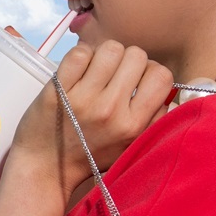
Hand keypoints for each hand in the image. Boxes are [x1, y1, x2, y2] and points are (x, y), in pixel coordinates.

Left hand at [10, 40, 173, 201]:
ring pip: (110, 49)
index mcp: (134, 126)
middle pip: (137, 55)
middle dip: (128, 61)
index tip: (137, 80)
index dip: (151, 71)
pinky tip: (77, 71)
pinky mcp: (59, 89)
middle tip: (114, 76)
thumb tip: (171, 93)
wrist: (44, 167)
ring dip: (104, 55)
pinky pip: (80, 52)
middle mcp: (112, 110)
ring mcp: (84, 98)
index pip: (162, 76)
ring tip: (97, 71)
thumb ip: (154, 122)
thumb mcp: (131, 146)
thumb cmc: (89, 156)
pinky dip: (80, 56)